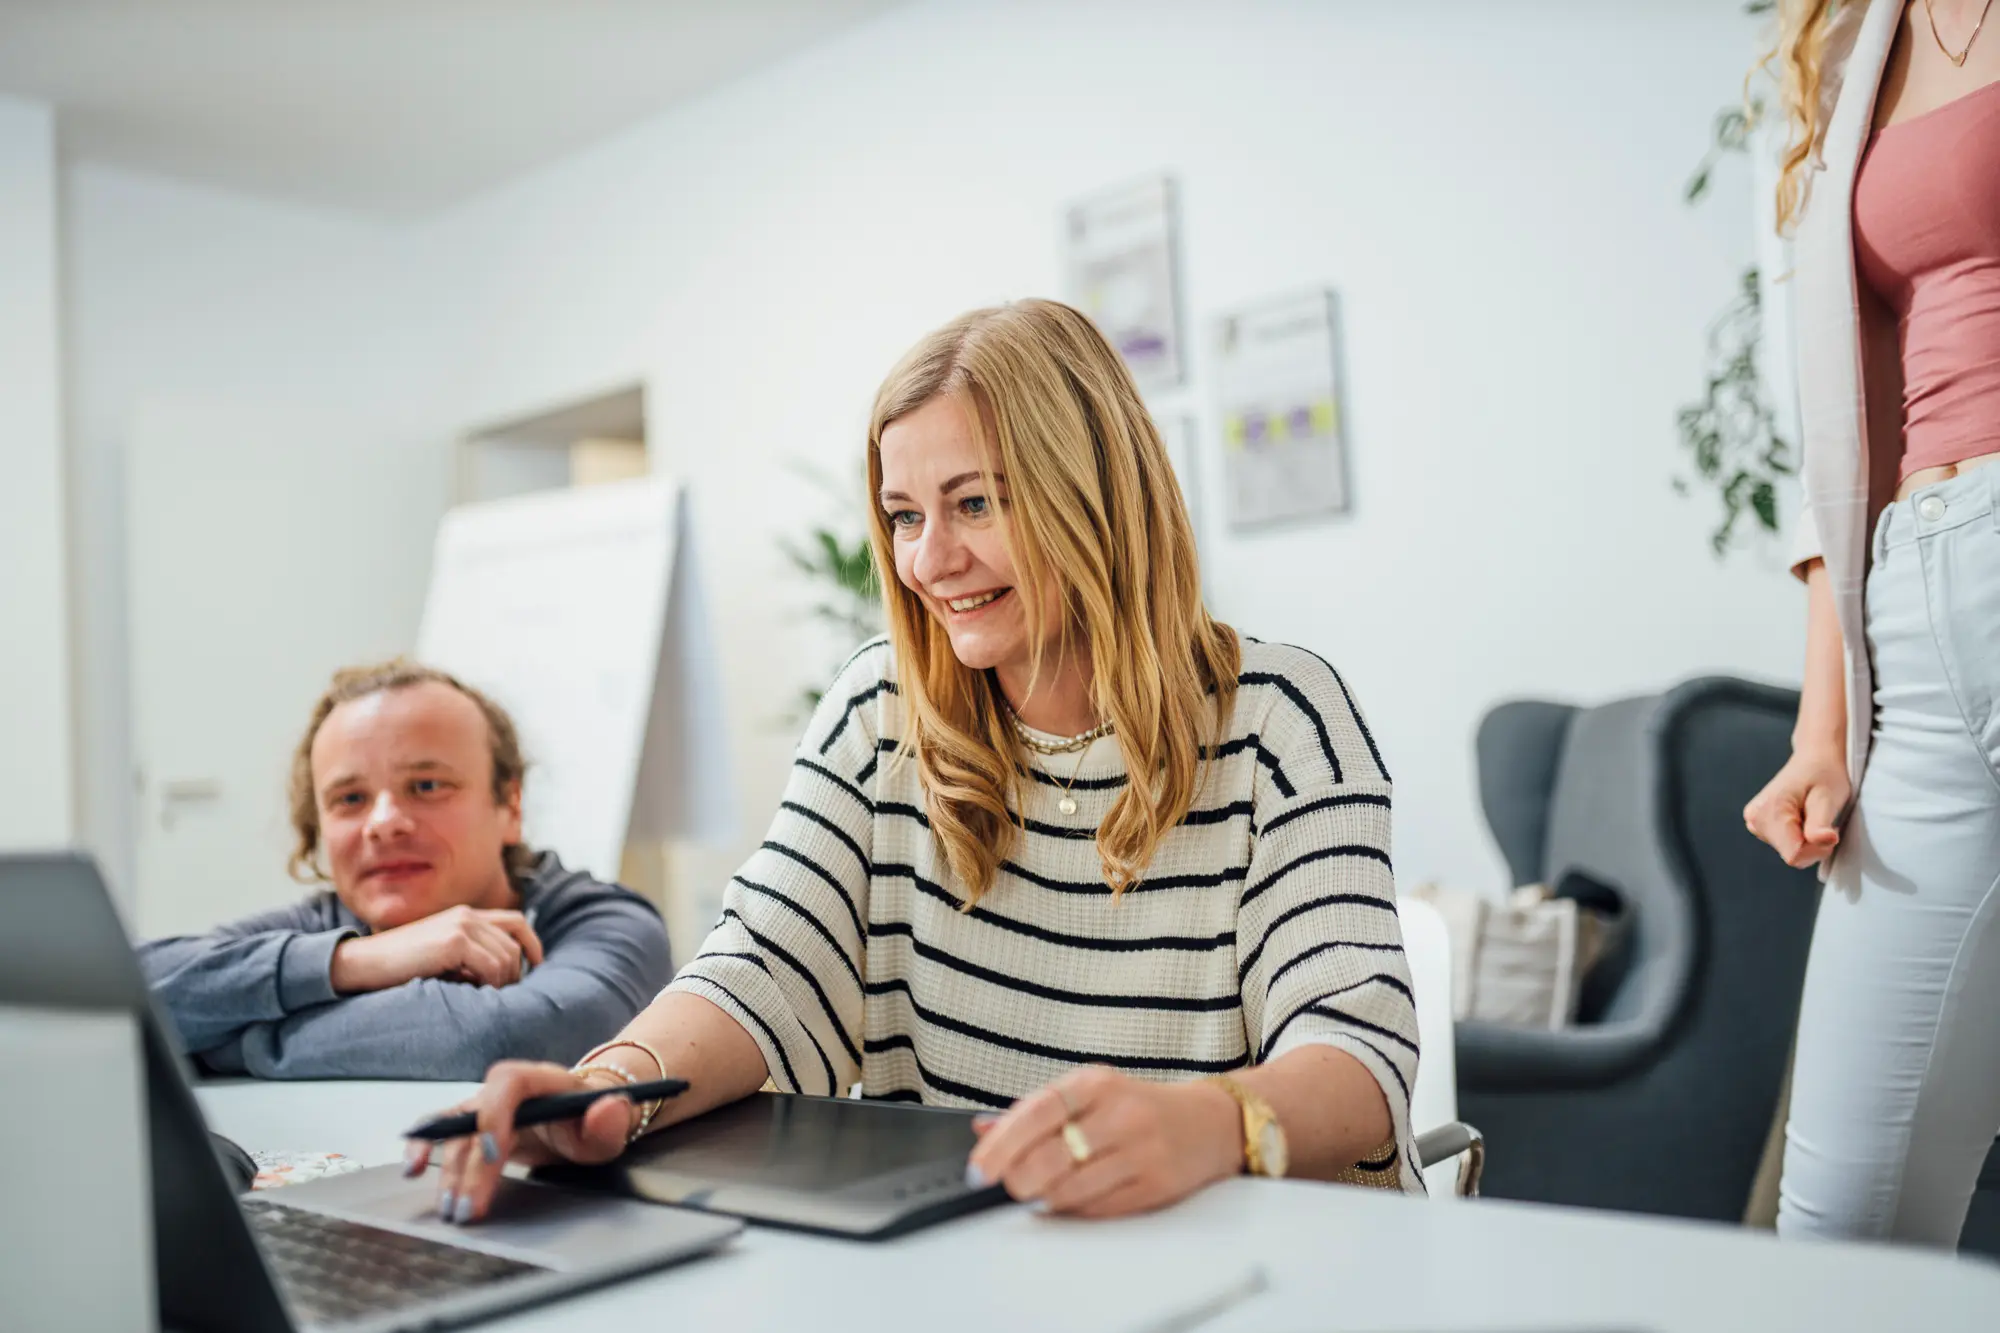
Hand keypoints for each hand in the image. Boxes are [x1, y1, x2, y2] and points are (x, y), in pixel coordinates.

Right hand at [330, 906, 543, 993]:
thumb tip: (501, 976)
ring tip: (479, 996)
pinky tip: (469, 992)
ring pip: (506, 959)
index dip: (532, 943)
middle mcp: (467, 915)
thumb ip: (468, 955)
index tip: (536, 964)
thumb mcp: (439, 954)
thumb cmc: (398, 966)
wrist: (362, 963)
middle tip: (498, 995)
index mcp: (464, 915)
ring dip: (499, 983)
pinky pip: (492, 968)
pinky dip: (488, 985)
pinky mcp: (454, 941)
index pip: (515, 922)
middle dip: (512, 975)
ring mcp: (461, 926)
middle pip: (513, 947)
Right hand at [405, 1060, 635, 1224]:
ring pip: (456, 1133)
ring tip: (452, 1209)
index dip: (495, 1114)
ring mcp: (485, 1106)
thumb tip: (609, 1107)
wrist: (583, 1116)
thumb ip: (611, 1119)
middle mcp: (505, 1089)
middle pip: (477, 1118)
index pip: (509, 1083)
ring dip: (449, 1173)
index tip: (495, 1154)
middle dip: (470, 1167)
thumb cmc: (594, 1119)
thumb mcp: (612, 1124)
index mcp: (540, 1079)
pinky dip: (424, 1147)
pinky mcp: (473, 1126)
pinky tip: (413, 1169)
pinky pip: (443, 1132)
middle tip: (470, 1209)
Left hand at [966, 1066, 1241, 1218]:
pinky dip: (1073, 1212)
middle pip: (1051, 1157)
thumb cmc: (1137, 1108)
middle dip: (1018, 1181)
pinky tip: (1066, 1204)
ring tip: (1034, 1196)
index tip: (978, 1168)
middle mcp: (1120, 1113)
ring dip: (1042, 1200)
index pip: (1038, 1111)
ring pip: (1072, 1189)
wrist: (1211, 1122)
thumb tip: (982, 1131)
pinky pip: (1099, 1209)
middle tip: (1006, 1188)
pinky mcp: (1156, 1186)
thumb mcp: (1090, 1093)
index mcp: (1096, 1083)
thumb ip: (1036, 1111)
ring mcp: (1141, 1151)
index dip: (1002, 1144)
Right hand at [1744, 747, 1851, 868]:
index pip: (1795, 856)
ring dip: (1808, 840)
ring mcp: (1754, 822)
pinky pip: (1785, 845)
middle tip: (1822, 819)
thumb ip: (1821, 823)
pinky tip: (1803, 818)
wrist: (1814, 759)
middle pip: (1792, 855)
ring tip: (1812, 815)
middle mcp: (1754, 819)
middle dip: (1813, 844)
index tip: (1829, 829)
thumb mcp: (1829, 798)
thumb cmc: (1824, 774)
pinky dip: (1800, 837)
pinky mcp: (1759, 825)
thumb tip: (1825, 841)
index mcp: (1768, 812)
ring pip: (1789, 852)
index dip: (1818, 848)